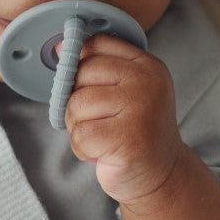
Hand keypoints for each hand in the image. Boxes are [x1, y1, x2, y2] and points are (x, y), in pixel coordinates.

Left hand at [60, 34, 187, 205]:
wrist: (160, 174)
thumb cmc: (133, 130)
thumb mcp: (124, 89)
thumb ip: (98, 66)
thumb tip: (59, 47)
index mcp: (147, 65)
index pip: (96, 44)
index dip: (79, 64)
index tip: (85, 85)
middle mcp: (147, 82)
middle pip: (81, 74)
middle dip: (78, 102)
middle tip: (99, 121)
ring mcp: (141, 110)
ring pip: (76, 106)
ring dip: (80, 128)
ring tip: (103, 138)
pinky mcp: (129, 140)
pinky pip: (80, 135)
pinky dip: (83, 150)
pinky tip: (103, 153)